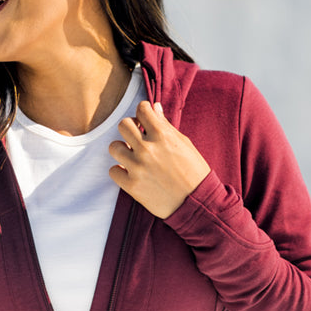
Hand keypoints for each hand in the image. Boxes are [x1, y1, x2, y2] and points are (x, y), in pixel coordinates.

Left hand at [108, 100, 209, 217]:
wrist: (196, 203)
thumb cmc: (194, 172)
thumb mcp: (184, 144)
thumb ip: (165, 125)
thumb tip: (154, 107)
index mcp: (163, 135)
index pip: (142, 109)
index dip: (143, 112)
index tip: (145, 120)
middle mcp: (147, 149)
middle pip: (123, 125)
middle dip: (130, 129)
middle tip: (137, 137)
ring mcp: (137, 167)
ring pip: (114, 147)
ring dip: (122, 150)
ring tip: (133, 156)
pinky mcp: (131, 186)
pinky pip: (113, 171)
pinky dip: (120, 171)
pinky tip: (131, 173)